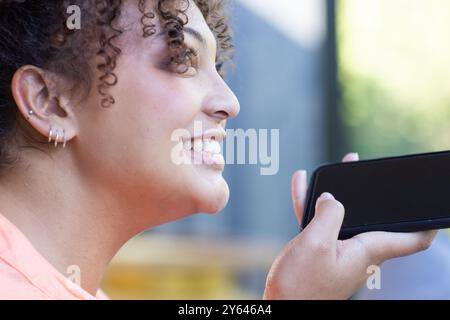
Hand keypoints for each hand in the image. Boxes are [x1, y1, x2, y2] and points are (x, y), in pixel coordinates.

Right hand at [263, 153, 436, 299]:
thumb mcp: (316, 243)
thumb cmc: (300, 285)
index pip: (411, 240)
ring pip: (342, 216)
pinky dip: (313, 206)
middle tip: (365, 170)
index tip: (435, 213)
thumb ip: (329, 214)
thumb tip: (330, 198)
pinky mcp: (320, 253)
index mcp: (366, 251)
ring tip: (335, 169)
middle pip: (373, 218)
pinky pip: (321, 224)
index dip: (427, 226)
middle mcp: (357, 251)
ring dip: (337, 194)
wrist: (280, 305)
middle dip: (372, 194)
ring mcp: (338, 252)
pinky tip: (301, 187)